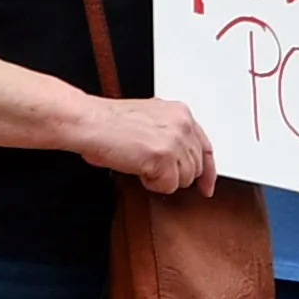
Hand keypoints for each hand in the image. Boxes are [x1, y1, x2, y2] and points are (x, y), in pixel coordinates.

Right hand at [77, 96, 214, 195]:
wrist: (90, 123)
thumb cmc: (109, 123)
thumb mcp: (150, 120)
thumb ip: (171, 134)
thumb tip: (180, 159)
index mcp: (181, 112)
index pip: (206, 147)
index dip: (208, 171)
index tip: (206, 186)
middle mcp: (182, 124)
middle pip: (195, 168)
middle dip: (174, 175)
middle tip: (151, 169)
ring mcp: (175, 140)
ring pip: (183, 179)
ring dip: (162, 179)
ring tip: (141, 165)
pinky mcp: (164, 156)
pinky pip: (168, 186)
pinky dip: (152, 184)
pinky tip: (138, 169)